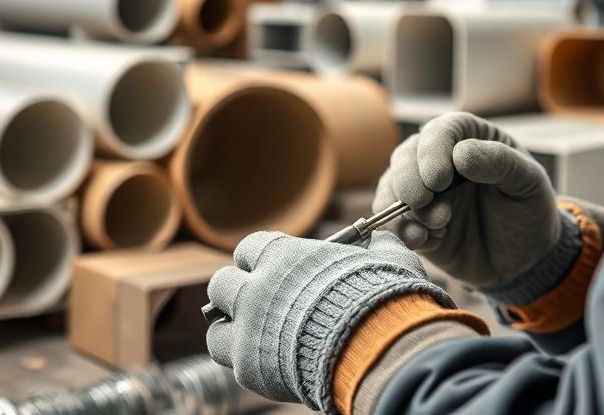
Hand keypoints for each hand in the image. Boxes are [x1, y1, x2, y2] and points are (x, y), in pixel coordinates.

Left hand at [205, 230, 451, 410]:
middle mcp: (257, 288)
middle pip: (221, 285)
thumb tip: (385, 237)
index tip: (268, 271)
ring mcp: (249, 328)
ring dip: (232, 331)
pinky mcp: (249, 366)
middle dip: (235, 295)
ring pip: (216, 328)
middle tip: (256, 307)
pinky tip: (269, 362)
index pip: (248, 249)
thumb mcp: (387, 260)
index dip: (257, 261)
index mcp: (283, 256)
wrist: (378, 346)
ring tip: (254, 338)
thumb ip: (379, 246)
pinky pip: (231, 362)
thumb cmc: (384, 297)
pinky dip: (247, 361)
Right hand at [372, 112, 579, 300]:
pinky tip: (426, 241)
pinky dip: (402, 231)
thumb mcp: (528, 181)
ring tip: (438, 227)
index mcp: (467, 138)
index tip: (439, 179)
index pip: (440, 132)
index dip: (433, 151)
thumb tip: (460, 153)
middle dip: (408, 180)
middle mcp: (438, 161)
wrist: (526, 259)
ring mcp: (423, 193)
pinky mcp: (414, 224)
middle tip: (424, 202)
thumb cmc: (529, 209)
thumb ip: (499, 162)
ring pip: (392, 189)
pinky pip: (392, 223)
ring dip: (404, 208)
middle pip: (406, 157)